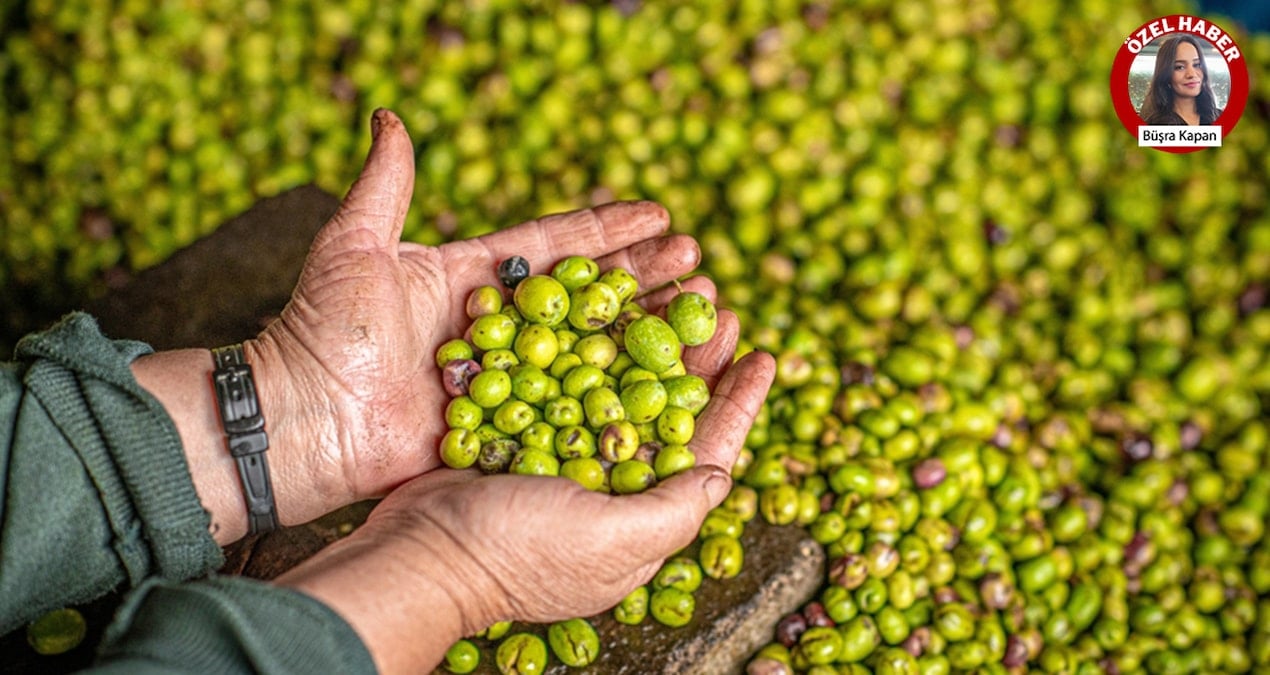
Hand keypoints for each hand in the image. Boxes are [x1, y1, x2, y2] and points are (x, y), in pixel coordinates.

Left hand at [247, 109, 725, 528]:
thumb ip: (385, 186)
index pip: (557, 246)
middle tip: (700, 262)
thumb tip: (390, 117)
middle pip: (589, 296)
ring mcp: (511, 379)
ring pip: (593, 350)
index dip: (610, 230)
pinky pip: (574, 409)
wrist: (305, 417)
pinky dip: (623, 398)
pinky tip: (671, 385)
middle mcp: (502, 328)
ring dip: (649, 332)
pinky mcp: (511, 428)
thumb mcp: (354, 246)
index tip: (660, 215)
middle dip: (647, 278)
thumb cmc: (323, 329)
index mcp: (474, 278)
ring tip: (702, 312)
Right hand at [278, 340, 774, 674]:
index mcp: (641, 514)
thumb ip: (674, 508)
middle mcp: (608, 484)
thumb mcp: (612, 540)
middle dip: (694, 353)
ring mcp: (563, 456)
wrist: (417, 551)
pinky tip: (597, 302)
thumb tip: (720, 473)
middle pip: (666, 406)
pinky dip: (583, 338)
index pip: (706, 450)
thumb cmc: (518, 552)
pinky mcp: (518, 430)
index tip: (765, 355)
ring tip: (667, 288)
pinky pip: (564, 375)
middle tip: (711, 301)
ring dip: (646, 334)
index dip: (739, 403)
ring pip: (619, 381)